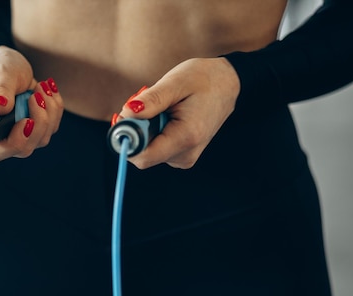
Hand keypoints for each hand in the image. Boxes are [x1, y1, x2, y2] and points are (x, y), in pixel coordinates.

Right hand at [0, 46, 63, 163]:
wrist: (10, 67)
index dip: (13, 142)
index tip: (26, 120)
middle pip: (23, 148)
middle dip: (38, 121)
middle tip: (37, 95)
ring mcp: (18, 138)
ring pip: (41, 139)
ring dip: (48, 111)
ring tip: (40, 87)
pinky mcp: (35, 133)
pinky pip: (52, 127)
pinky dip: (54, 108)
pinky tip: (46, 91)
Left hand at [115, 57, 239, 168]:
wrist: (228, 84)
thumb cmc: (204, 79)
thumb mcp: (175, 82)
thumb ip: (151, 101)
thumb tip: (126, 115)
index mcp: (186, 138)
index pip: (143, 156)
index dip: (127, 139)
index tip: (124, 116)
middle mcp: (186, 154)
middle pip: (142, 154)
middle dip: (135, 130)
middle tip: (145, 104)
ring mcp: (184, 157)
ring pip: (147, 151)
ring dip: (145, 129)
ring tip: (162, 107)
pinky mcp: (182, 155)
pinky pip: (156, 149)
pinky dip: (153, 132)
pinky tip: (166, 116)